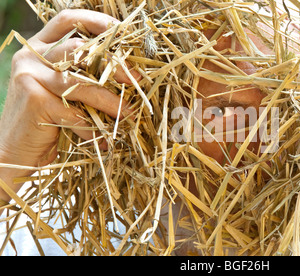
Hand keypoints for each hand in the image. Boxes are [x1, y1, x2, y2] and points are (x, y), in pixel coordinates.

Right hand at [0, 10, 135, 200]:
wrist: (13, 152)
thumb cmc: (47, 121)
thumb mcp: (64, 93)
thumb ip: (83, 76)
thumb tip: (131, 75)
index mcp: (38, 48)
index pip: (67, 20)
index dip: (96, 21)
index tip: (121, 31)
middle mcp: (31, 57)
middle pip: (80, 49)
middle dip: (114, 65)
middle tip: (137, 81)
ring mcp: (30, 77)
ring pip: (82, 83)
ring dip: (110, 101)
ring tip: (128, 114)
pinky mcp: (35, 101)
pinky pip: (75, 113)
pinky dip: (93, 129)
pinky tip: (102, 141)